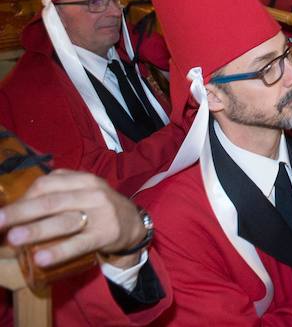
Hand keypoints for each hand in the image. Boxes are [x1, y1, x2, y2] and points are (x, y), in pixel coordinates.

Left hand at [0, 170, 147, 268]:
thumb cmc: (98, 207)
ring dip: (37, 230)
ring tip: (13, 238)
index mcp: (82, 179)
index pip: (48, 184)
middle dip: (21, 212)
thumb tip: (16, 208)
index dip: (23, 197)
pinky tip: (41, 258)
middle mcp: (92, 193)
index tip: (4, 212)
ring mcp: (100, 214)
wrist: (133, 222)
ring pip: (64, 221)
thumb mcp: (83, 191)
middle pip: (51, 202)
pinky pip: (79, 243)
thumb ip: (57, 192)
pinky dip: (59, 251)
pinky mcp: (105, 234)